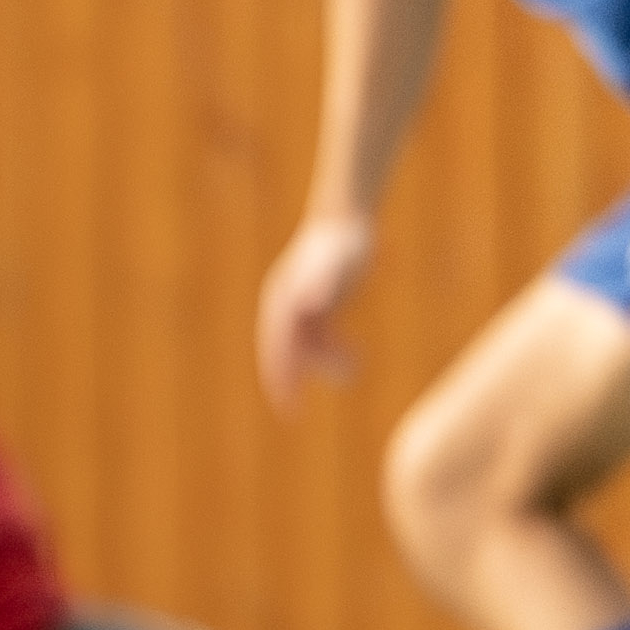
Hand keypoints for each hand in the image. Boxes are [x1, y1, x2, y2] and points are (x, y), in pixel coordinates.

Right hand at [257, 214, 374, 410]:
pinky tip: (353, 358)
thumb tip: (312, 306)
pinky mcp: (317, 305)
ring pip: (304, 347)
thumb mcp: (338, 261)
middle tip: (295, 411)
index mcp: (282, 302)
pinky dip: (332, 351)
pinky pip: (319, 337)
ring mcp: (299, 306)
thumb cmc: (344, 242)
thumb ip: (324, 282)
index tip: (287, 405)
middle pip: (283, 352)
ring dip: (322, 364)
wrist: (347, 218)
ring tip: (352, 371)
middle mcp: (285, 307)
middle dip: (288, 380)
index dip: (279, 378)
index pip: (276, 349)